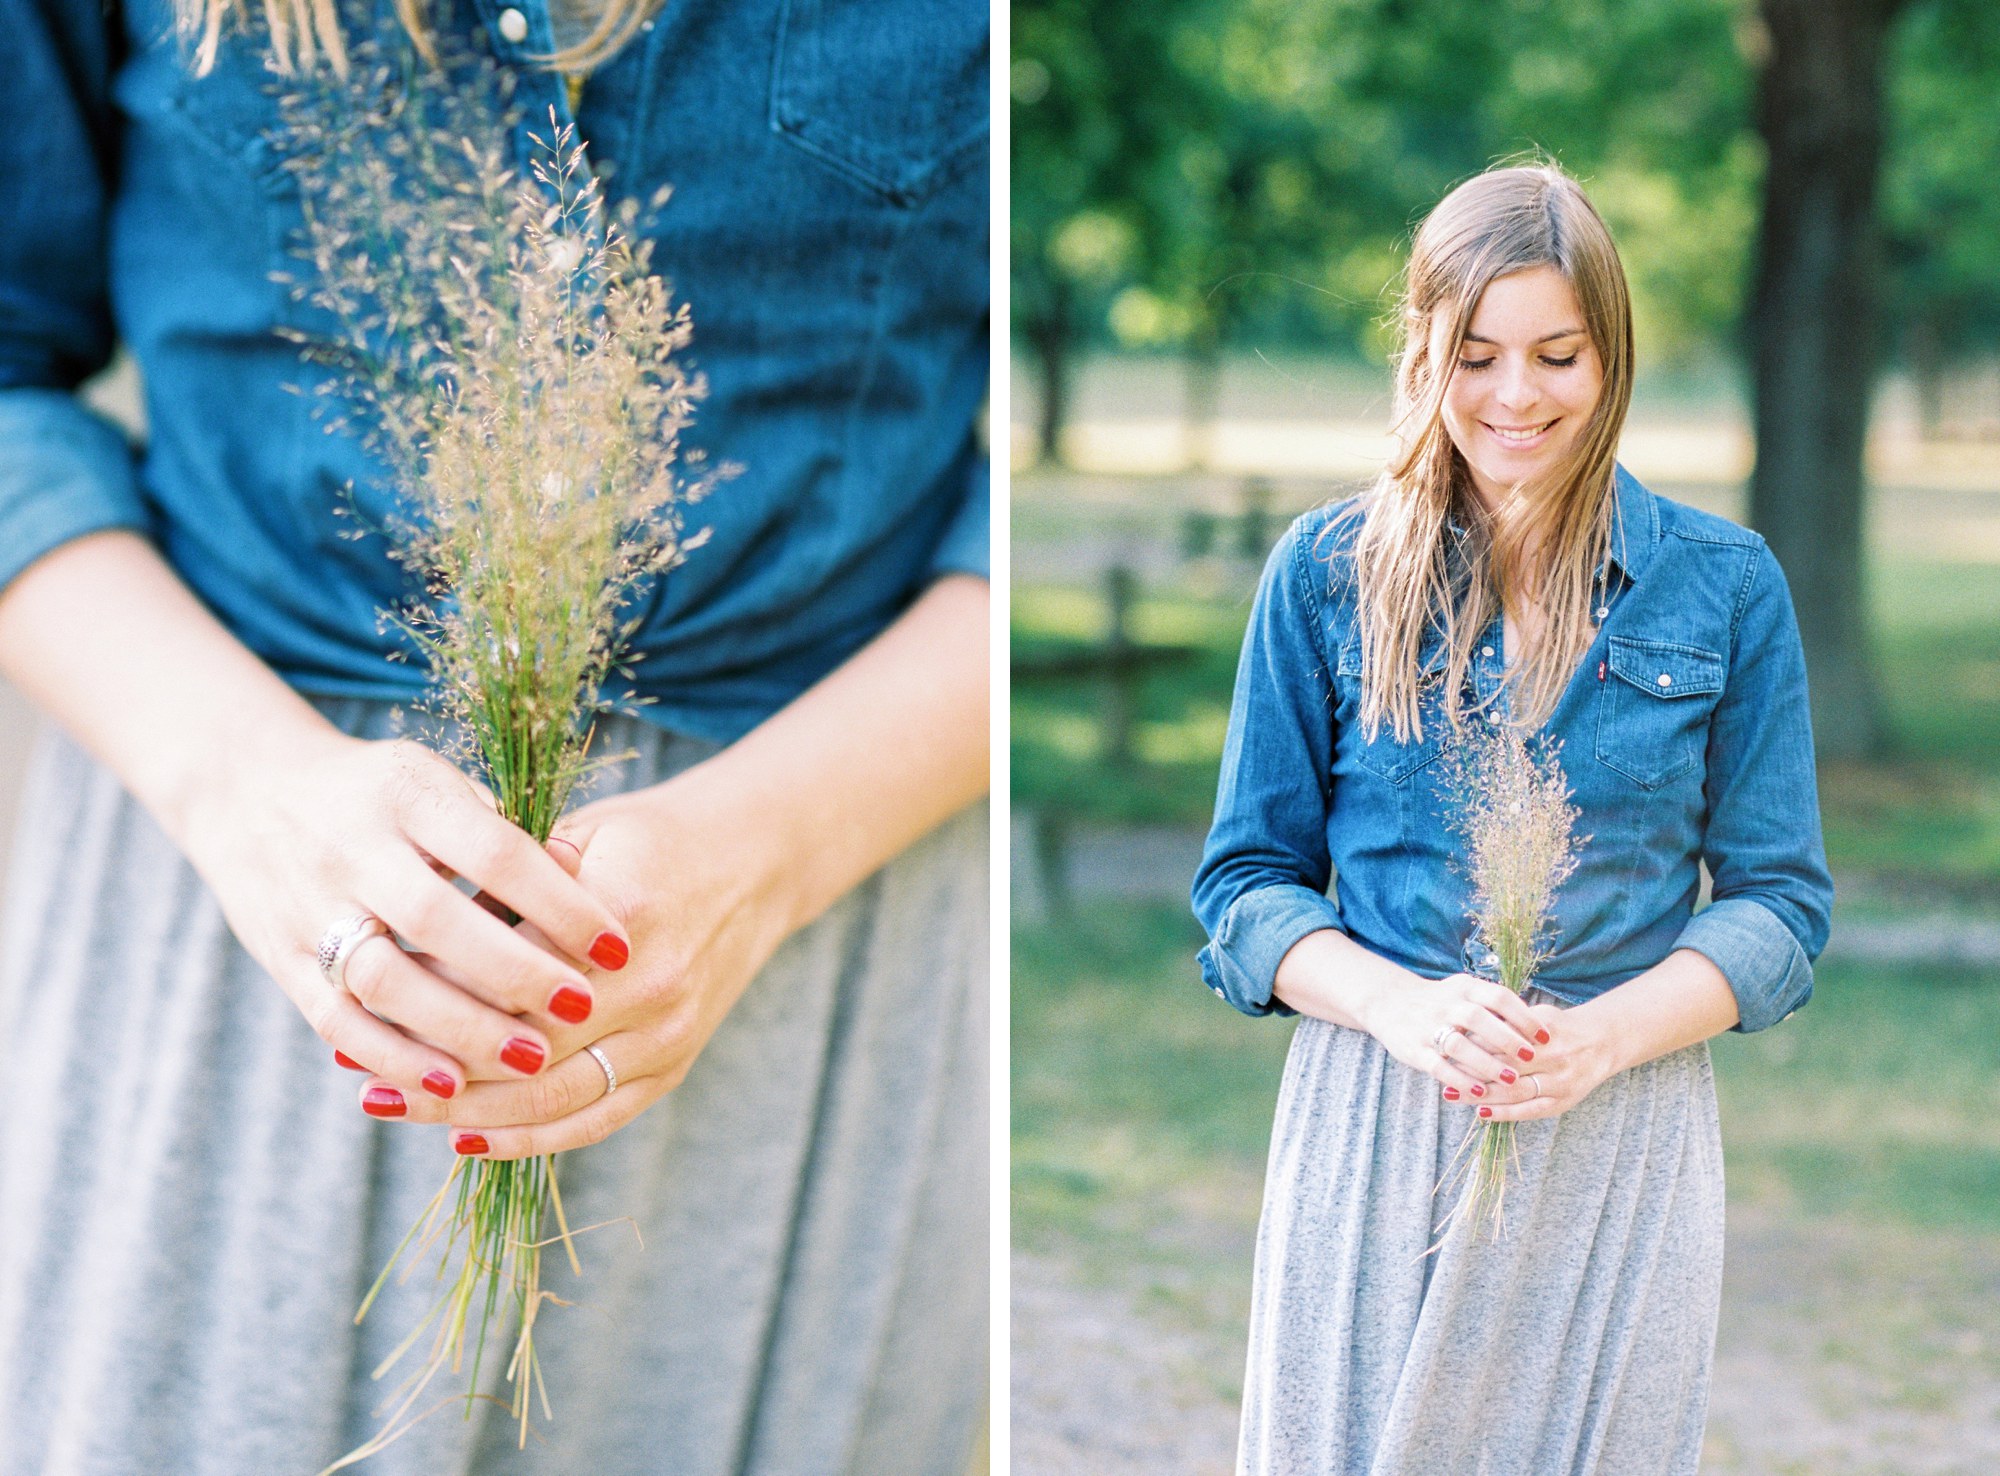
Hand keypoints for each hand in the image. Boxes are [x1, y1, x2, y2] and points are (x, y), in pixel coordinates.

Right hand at [181, 730, 630, 1105]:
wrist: (245, 792)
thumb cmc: (377, 792)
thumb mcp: (436, 781)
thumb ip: (498, 827)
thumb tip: (581, 872)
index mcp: (405, 792)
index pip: (492, 850)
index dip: (557, 900)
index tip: (616, 944)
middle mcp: (350, 848)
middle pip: (436, 918)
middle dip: (515, 971)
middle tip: (583, 1009)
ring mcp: (308, 906)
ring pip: (385, 979)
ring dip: (460, 1028)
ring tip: (531, 1062)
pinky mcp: (280, 959)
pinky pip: (337, 1019)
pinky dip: (394, 1058)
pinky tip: (451, 1087)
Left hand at [373, 766, 796, 1159]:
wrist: (755, 862)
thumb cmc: (648, 839)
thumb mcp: (578, 837)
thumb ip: (507, 889)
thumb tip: (407, 939)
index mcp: (621, 914)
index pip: (505, 973)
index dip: (430, 993)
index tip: (364, 997)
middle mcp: (653, 984)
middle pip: (522, 1047)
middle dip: (433, 1066)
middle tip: (358, 1073)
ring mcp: (670, 1034)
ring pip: (552, 1098)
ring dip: (465, 1114)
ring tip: (393, 1106)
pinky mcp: (677, 1066)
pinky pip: (594, 1119)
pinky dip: (527, 1139)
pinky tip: (464, 1138)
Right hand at [1359, 971, 1553, 1100]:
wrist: (1387, 1001)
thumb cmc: (1438, 1000)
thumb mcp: (1464, 990)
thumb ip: (1493, 1003)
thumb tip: (1536, 1020)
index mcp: (1464, 988)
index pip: (1498, 997)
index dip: (1523, 1016)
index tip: (1545, 1035)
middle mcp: (1445, 1004)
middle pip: (1480, 1018)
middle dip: (1508, 1039)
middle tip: (1531, 1057)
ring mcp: (1427, 1026)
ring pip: (1459, 1044)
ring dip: (1487, 1063)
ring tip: (1511, 1079)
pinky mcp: (1413, 1049)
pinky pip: (1439, 1066)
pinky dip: (1460, 1079)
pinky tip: (1479, 1092)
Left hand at [1461, 998, 1622, 1121]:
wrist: (1602, 1042)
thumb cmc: (1558, 1027)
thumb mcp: (1536, 1015)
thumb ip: (1508, 1020)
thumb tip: (1468, 1024)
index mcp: (1541, 1033)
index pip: (1500, 1041)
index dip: (1471, 1046)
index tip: (1446, 1048)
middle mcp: (1552, 1058)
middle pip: (1504, 1067)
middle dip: (1470, 1072)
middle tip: (1441, 1073)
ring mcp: (1559, 1082)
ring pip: (1514, 1092)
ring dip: (1481, 1095)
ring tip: (1452, 1096)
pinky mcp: (1563, 1102)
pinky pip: (1530, 1111)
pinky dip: (1505, 1114)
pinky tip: (1482, 1112)